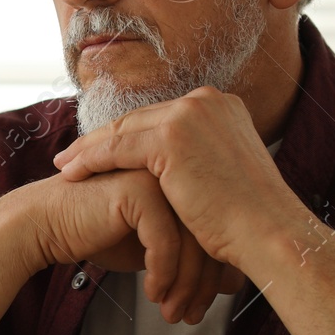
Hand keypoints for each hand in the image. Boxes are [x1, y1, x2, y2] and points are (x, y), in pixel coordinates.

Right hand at [11, 170, 244, 323]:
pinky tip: (151, 293)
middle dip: (201, 284)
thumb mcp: (151, 245)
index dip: (212, 272)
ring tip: (172, 314)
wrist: (44, 224)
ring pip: (191, 239)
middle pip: (207, 233)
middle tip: (190, 317)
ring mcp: (156, 176)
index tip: (204, 305)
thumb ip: (187, 253)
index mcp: (180, 177)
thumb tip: (231, 282)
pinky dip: (163, 273)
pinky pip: (165, 240)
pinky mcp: (137, 190)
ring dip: (183, 286)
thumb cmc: (95, 233)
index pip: (212, 227)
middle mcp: (173, 172)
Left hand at [51, 87, 298, 273]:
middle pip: (138, 119)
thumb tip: (177, 173)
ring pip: (123, 131)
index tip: (101, 151)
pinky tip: (71, 173)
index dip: (127, 135)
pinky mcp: (172, 137)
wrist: (269, 233)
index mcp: (221, 107)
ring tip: (65, 166)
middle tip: (72, 157)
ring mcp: (190, 114)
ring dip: (88, 150)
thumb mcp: (224, 176)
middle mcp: (207, 101)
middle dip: (102, 139)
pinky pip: (117, 148)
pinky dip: (90, 160)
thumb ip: (200, 161)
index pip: (160, 118)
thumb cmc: (250, 221)